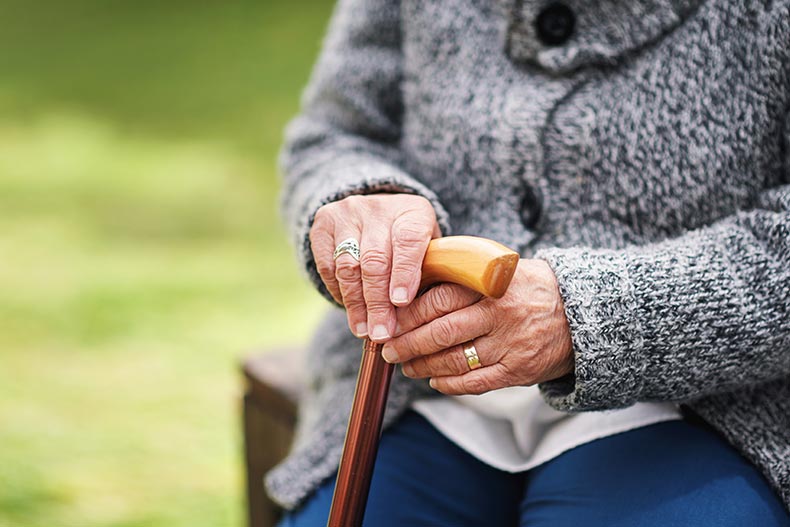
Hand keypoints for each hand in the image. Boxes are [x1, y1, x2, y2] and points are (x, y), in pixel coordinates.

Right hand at [309, 194, 440, 340]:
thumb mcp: (428, 251)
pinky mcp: (323, 223)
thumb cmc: (411, 243)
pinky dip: (339, 292)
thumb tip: (414, 320)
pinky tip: (351, 310)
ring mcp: (348, 213)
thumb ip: (425, 276)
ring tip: (363, 331)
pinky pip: (327, 266)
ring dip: (356, 304)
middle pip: (375, 259)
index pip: (408, 240)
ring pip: (348, 266)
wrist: (378, 212)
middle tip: (382, 333)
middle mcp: (379, 208)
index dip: (404, 272)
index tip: (401, 302)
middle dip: (378, 302)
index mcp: (413, 211)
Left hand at [381, 259, 573, 394]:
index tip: (389, 321)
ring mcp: (509, 345)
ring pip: (455, 360)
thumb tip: (411, 288)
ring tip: (406, 366)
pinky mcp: (518, 371)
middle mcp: (499, 315)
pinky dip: (449, 384)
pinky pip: (475, 383)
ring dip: (423, 366)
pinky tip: (434, 380)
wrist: (579, 314)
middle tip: (388, 350)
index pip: (438, 300)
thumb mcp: (499, 271)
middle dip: (408, 344)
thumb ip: (463, 276)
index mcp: (490, 286)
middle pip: (441, 332)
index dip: (408, 314)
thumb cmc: (527, 289)